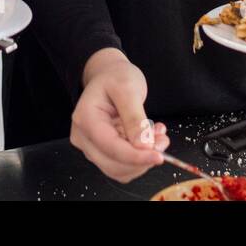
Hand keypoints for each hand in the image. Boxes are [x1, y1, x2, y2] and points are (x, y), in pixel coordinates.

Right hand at [70, 48, 169, 182]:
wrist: (109, 75)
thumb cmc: (115, 77)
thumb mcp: (128, 89)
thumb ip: (135, 118)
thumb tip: (144, 147)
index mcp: (85, 118)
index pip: (111, 147)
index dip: (136, 156)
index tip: (159, 156)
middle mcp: (83, 137)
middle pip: (113, 165)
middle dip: (142, 159)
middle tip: (163, 140)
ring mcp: (91, 147)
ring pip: (120, 170)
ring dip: (143, 160)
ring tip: (157, 135)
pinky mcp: (102, 152)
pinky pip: (123, 166)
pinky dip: (140, 158)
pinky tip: (148, 138)